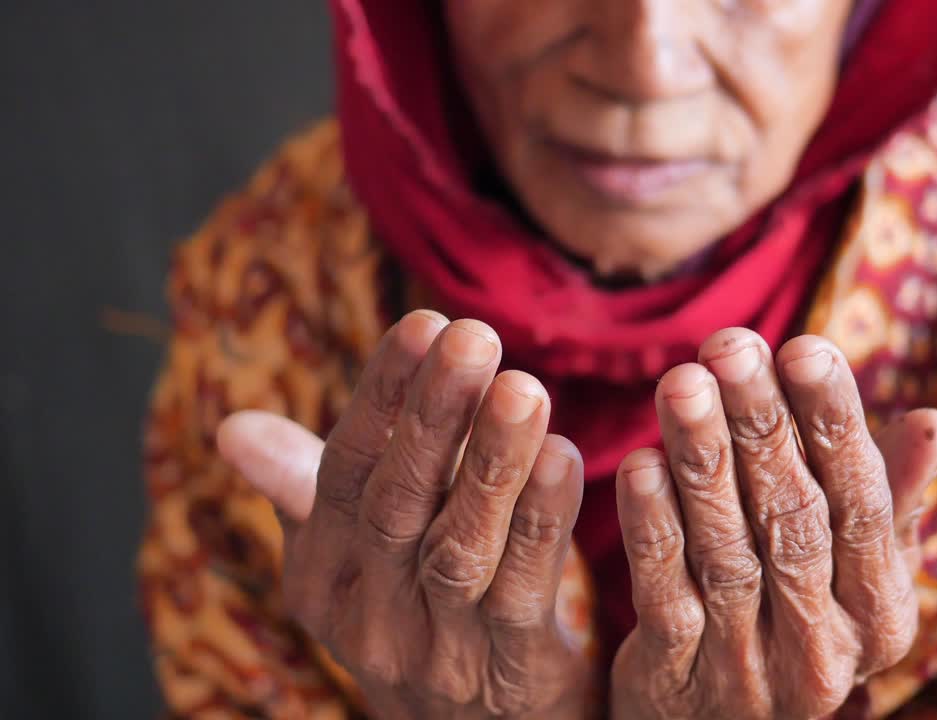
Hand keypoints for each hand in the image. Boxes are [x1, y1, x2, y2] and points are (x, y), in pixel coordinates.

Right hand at [217, 312, 593, 718]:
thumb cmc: (416, 615)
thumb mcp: (354, 561)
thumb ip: (310, 490)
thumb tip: (232, 428)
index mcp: (325, 575)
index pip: (345, 473)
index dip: (382, 398)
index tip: (422, 323)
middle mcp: (370, 614)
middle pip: (397, 504)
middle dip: (434, 417)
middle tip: (474, 337)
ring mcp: (437, 651)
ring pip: (458, 548)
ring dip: (491, 464)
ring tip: (524, 388)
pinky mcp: (509, 675)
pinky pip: (524, 592)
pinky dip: (543, 523)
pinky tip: (564, 459)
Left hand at [610, 328, 936, 719]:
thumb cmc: (794, 617)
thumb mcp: (853, 572)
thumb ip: (888, 499)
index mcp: (881, 613)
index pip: (865, 505)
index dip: (836, 424)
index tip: (808, 347)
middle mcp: (825, 648)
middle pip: (794, 519)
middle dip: (761, 425)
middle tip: (731, 345)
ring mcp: (749, 668)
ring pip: (728, 549)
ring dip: (702, 459)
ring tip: (681, 382)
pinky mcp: (679, 678)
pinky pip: (665, 593)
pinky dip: (651, 526)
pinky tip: (637, 464)